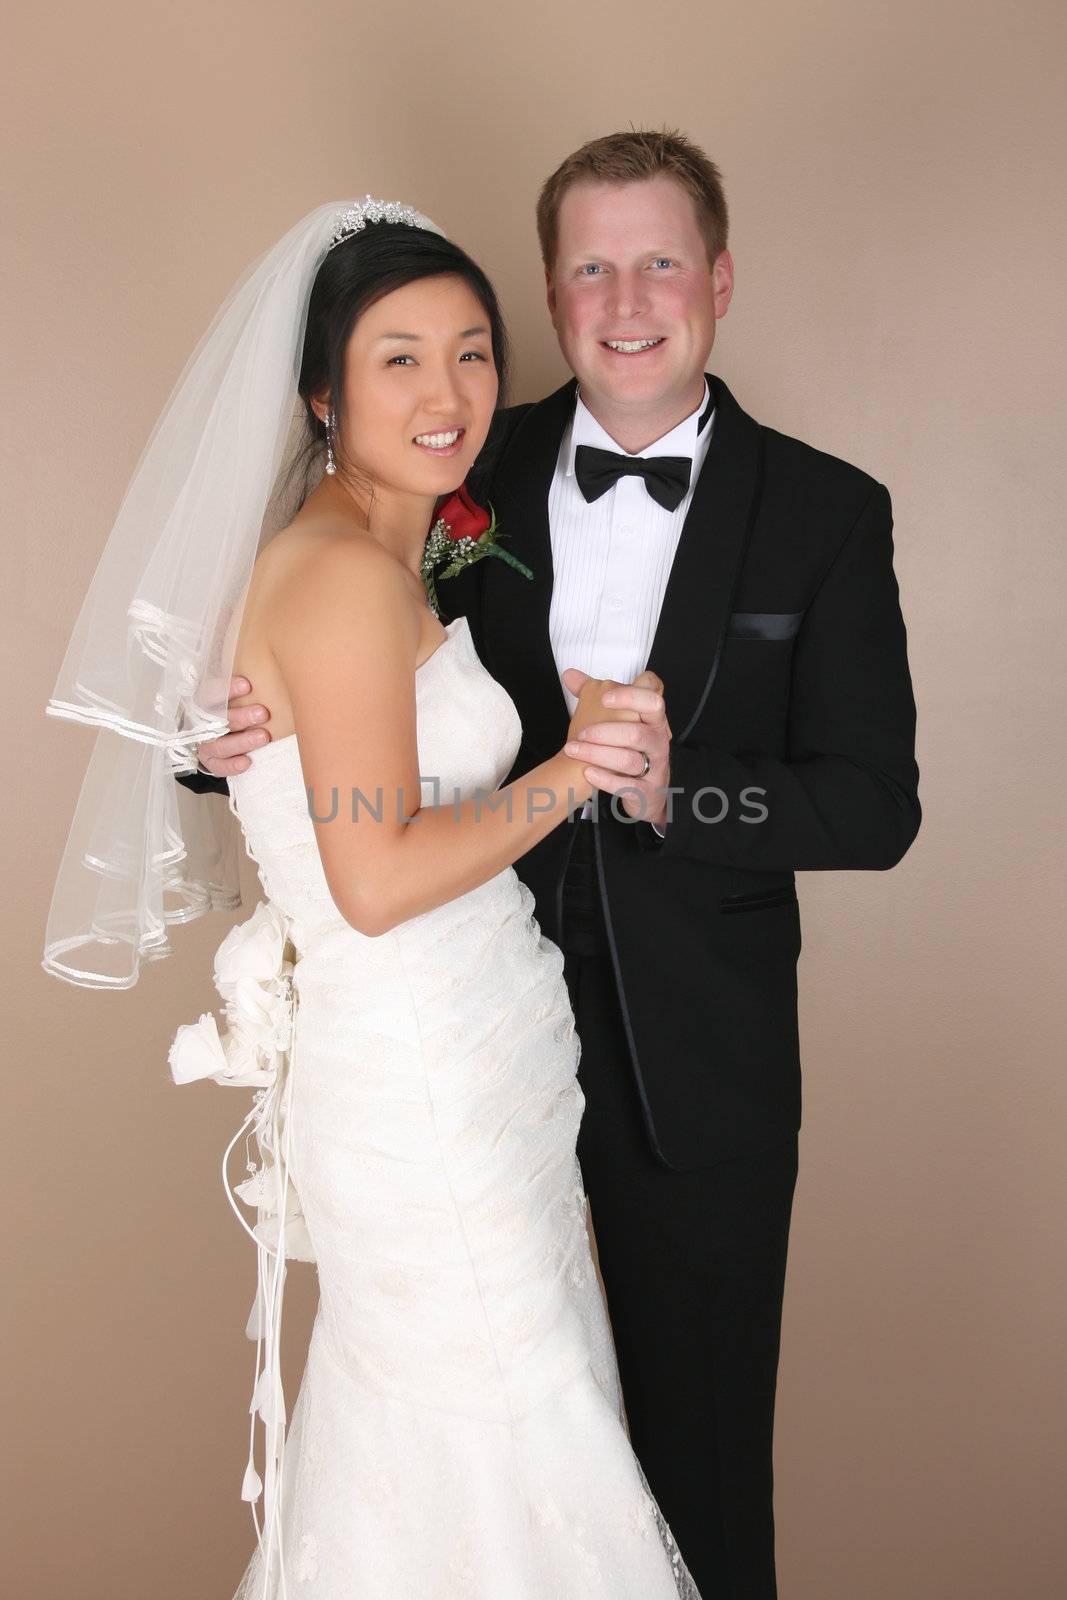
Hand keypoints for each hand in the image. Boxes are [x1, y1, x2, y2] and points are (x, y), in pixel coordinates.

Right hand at [194, 676, 271, 777]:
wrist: (211, 728)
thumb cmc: (226, 703)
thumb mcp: (225, 687)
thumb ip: (234, 674)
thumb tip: (250, 649)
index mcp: (200, 700)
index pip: (208, 693)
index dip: (226, 689)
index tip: (247, 685)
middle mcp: (198, 721)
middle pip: (216, 719)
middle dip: (241, 717)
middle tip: (263, 713)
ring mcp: (202, 743)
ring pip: (219, 744)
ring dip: (242, 741)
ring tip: (264, 737)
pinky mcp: (209, 760)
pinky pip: (218, 766)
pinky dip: (232, 766)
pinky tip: (248, 762)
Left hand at [561, 670, 672, 825]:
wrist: (648, 790)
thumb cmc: (633, 750)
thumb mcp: (620, 722)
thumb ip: (594, 696)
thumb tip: (570, 675)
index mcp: (653, 720)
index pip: (652, 700)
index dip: (629, 696)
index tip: (604, 698)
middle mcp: (658, 742)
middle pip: (637, 732)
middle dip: (605, 732)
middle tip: (582, 732)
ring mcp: (655, 767)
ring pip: (629, 759)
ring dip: (598, 754)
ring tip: (574, 750)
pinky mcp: (646, 791)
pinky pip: (627, 786)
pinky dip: (605, 779)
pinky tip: (588, 772)